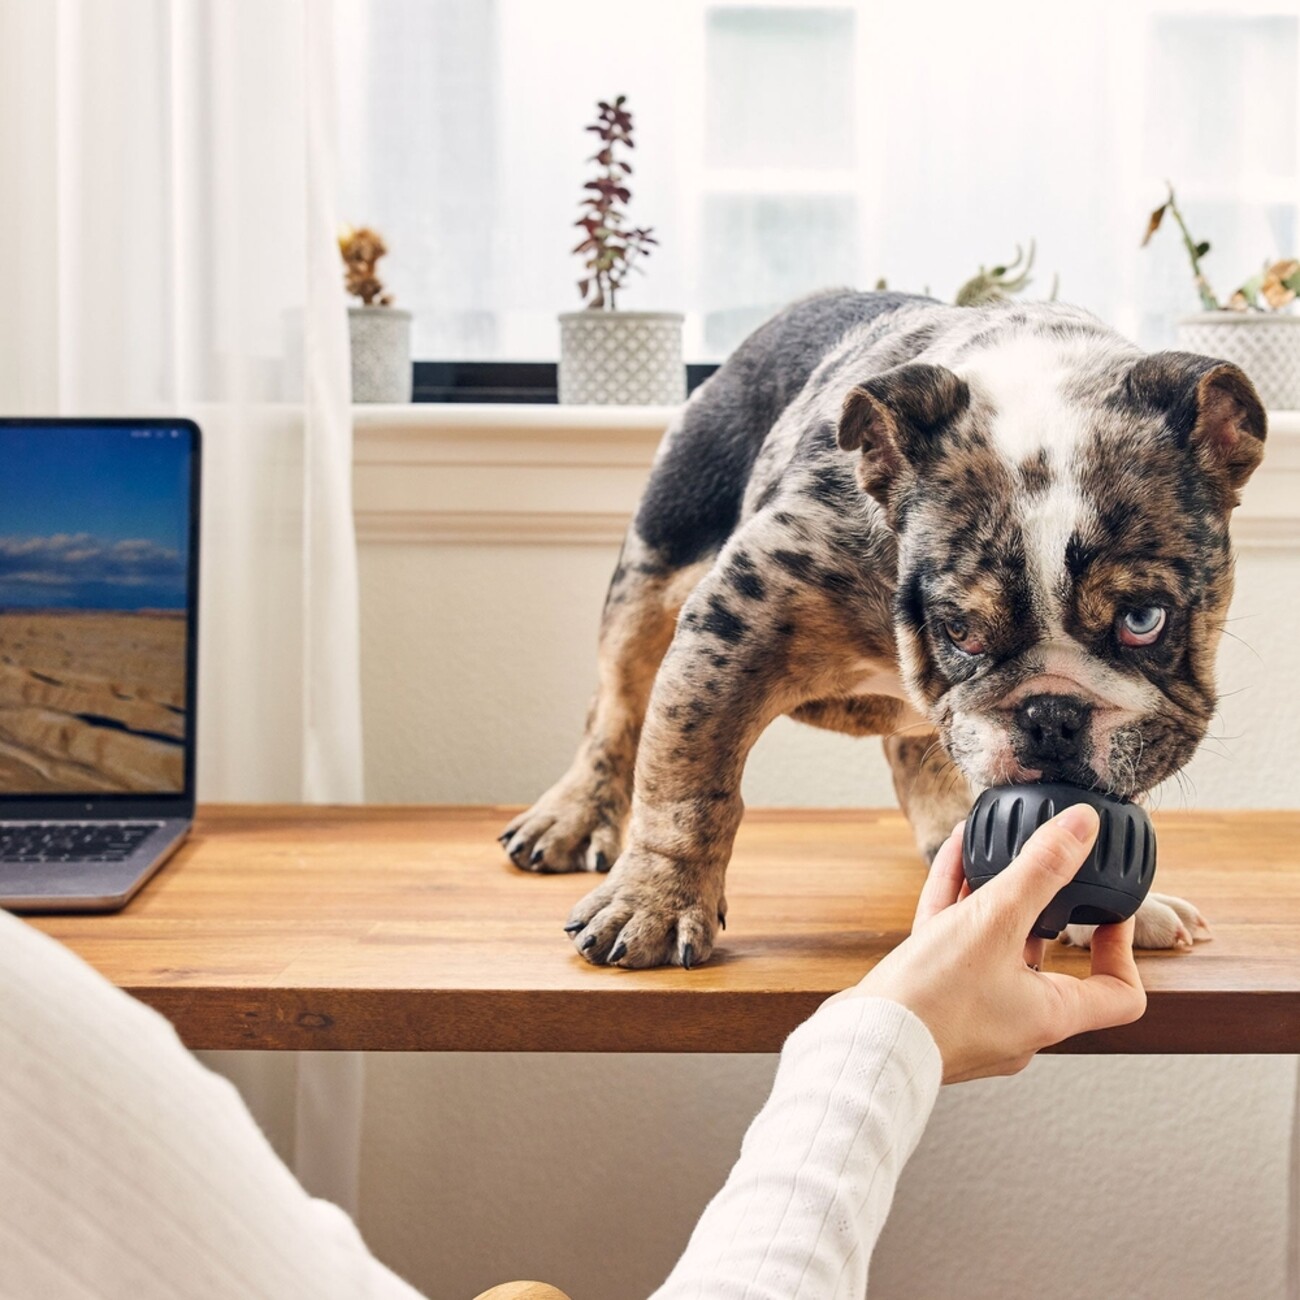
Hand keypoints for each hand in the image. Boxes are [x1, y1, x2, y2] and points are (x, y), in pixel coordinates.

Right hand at [837, 804, 1146, 1082]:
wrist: (865, 1043)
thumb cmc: (933, 999)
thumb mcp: (993, 921)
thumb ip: (1040, 871)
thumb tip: (1082, 826)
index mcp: (1050, 1015)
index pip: (1118, 993)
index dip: (1121, 949)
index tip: (1108, 911)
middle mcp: (1019, 1022)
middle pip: (1048, 963)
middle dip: (1043, 910)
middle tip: (1045, 871)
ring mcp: (975, 1015)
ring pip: (996, 950)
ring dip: (995, 899)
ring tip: (992, 848)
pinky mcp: (936, 1004)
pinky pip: (955, 948)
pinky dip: (957, 907)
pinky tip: (952, 857)